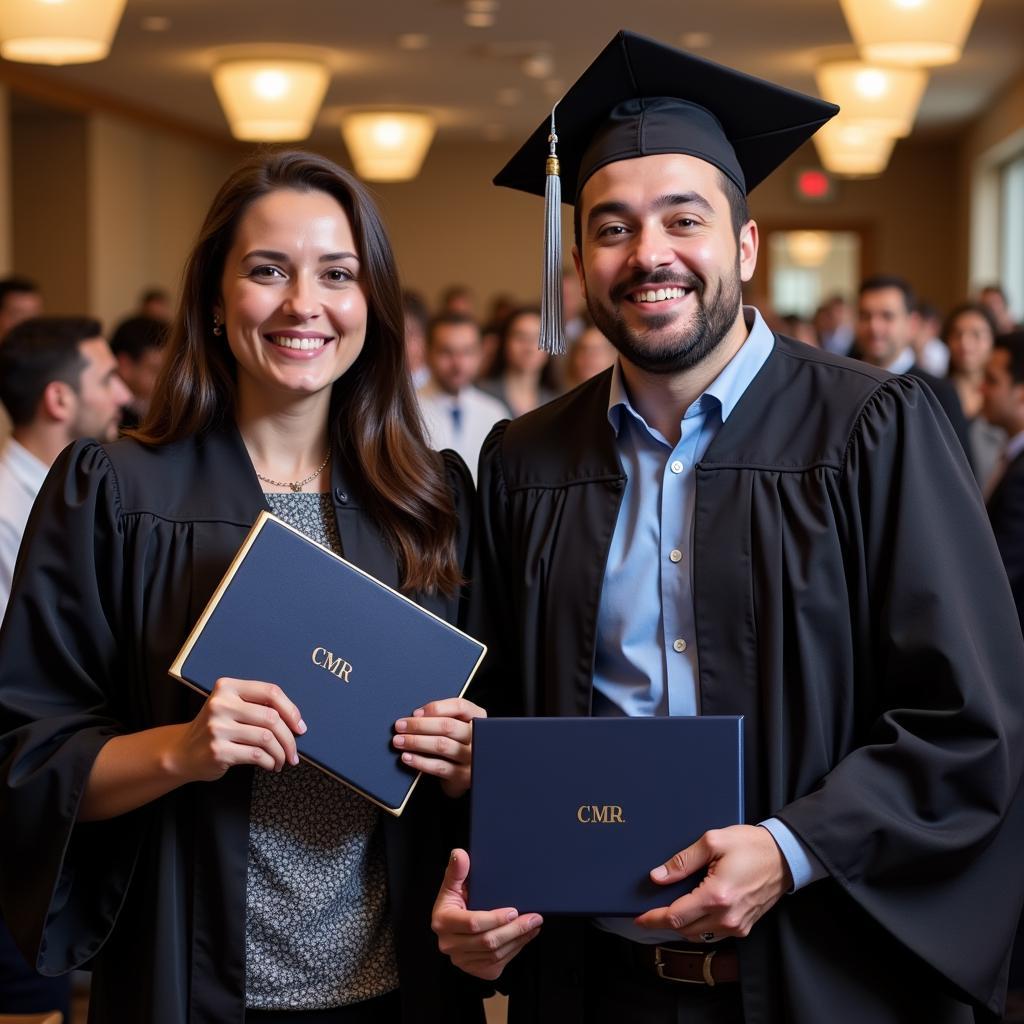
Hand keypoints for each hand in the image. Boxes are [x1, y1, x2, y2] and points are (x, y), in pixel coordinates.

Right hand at [168, 677, 305, 782]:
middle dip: (289, 738)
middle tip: (294, 751)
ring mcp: (217, 728)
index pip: (270, 692)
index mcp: (228, 687)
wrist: (181, 752)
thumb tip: (295, 721)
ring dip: (281, 753)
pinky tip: (271, 765)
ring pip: (266, 738)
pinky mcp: (218, 750)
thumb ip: (256, 706)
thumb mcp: (231, 707)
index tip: (300, 726)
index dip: (291, 709)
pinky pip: (256, 755)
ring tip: (283, 760)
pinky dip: (270, 762)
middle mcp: (221, 704)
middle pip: (272, 718)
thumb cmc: (215, 729)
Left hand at [393, 697, 486, 797]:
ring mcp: (472, 758)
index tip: (416, 712)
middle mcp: (478, 737)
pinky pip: (438, 767)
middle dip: (419, 725)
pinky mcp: (462, 776)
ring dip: (416, 742)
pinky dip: (420, 761)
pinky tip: (407, 757)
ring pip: (441, 745)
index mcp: (478, 718)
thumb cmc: (459, 742)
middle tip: (400, 726)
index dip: (436, 707)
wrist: (469, 772)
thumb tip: (416, 715)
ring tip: (399, 741)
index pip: (460, 706)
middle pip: (447, 726)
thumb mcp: (459, 725)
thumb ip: (444, 716)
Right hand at [432, 849, 542, 980]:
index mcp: (443, 922)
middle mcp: (449, 945)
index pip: (473, 923)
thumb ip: (456, 871)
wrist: (452, 929)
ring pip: (495, 954)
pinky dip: (515, 950)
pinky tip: (526, 937)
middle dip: (515, 929)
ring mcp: (462, 961)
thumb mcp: (452, 886)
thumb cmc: (455, 903)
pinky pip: (498, 963)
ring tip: (534, 925)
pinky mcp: (476, 969)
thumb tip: (459, 854)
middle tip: (534, 918)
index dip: (495, 918)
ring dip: (518, 940)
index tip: (514, 910)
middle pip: (487, 942)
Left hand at [634, 824, 790, 941]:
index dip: (654, 919)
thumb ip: (683, 861)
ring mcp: (737, 925)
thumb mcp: (713, 841)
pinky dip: (698, 925)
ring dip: (682, 925)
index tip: (638, 919)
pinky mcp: (744, 927)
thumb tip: (658, 876)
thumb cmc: (751, 845)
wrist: (785, 856)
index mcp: (717, 896)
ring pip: (699, 934)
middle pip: (684, 930)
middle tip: (650, 910)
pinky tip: (692, 910)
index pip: (676, 917)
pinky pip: (713, 933)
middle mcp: (727, 917)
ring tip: (669, 908)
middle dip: (664, 921)